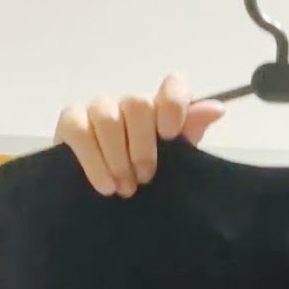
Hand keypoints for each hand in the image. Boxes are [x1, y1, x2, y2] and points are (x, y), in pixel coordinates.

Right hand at [53, 72, 225, 197]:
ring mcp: (99, 108)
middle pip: (138, 103)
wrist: (103, 202)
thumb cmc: (144, 180)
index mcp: (161, 109)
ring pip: (108, 117)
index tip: (169, 135)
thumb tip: (217, 108)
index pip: (173, 85)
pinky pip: (80, 131)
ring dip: (118, 158)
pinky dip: (94, 162)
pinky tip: (105, 185)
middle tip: (145, 179)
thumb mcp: (173, 163)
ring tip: (124, 189)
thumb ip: (190, 133)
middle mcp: (131, 103)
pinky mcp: (71, 120)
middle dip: (143, 146)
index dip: (173, 104)